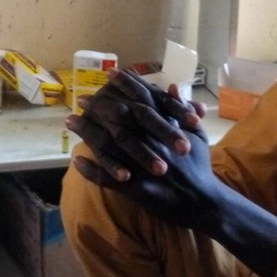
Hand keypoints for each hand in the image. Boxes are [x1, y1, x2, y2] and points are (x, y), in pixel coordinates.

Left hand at [68, 72, 225, 232]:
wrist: (205, 202)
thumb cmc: (199, 166)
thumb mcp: (197, 134)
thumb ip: (183, 110)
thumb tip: (172, 86)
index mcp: (167, 128)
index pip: (144, 100)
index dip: (126, 85)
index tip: (109, 75)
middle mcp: (153, 143)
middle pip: (121, 119)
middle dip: (99, 106)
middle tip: (82, 98)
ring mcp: (144, 166)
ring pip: (111, 146)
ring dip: (88, 132)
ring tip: (71, 122)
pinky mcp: (138, 189)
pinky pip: (110, 179)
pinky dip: (93, 170)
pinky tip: (77, 161)